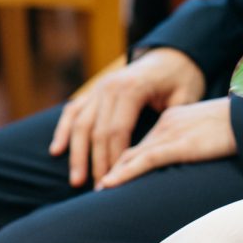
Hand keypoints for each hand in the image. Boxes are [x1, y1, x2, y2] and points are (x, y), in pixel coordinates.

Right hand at [49, 48, 205, 186]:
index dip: (115, 157)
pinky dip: (63, 130)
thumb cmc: (183, 77)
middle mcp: (109, 86)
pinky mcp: (94, 91)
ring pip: (80, 124)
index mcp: (131, 88)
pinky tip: (57, 150)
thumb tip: (161, 149)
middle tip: (99, 189)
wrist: (172, 54)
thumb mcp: (186, 95)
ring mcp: (98, 88)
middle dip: (97, 162)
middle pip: (97, 131)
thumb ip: (173, 119)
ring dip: (76, 153)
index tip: (117, 180)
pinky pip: (73, 111)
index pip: (117, 130)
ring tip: (76, 180)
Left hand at [97, 98, 236, 189]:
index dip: (123, 158)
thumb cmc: (238, 127)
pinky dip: (124, 173)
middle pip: (131, 147)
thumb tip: (189, 155)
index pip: (141, 141)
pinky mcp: (179, 145)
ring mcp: (171, 134)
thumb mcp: (209, 131)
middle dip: (111, 166)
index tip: (111, 173)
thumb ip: (193, 140)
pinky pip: (144, 161)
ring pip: (132, 155)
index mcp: (172, 118)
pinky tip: (110, 184)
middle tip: (96, 185)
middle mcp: (166, 123)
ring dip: (112, 173)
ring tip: (97, 190)